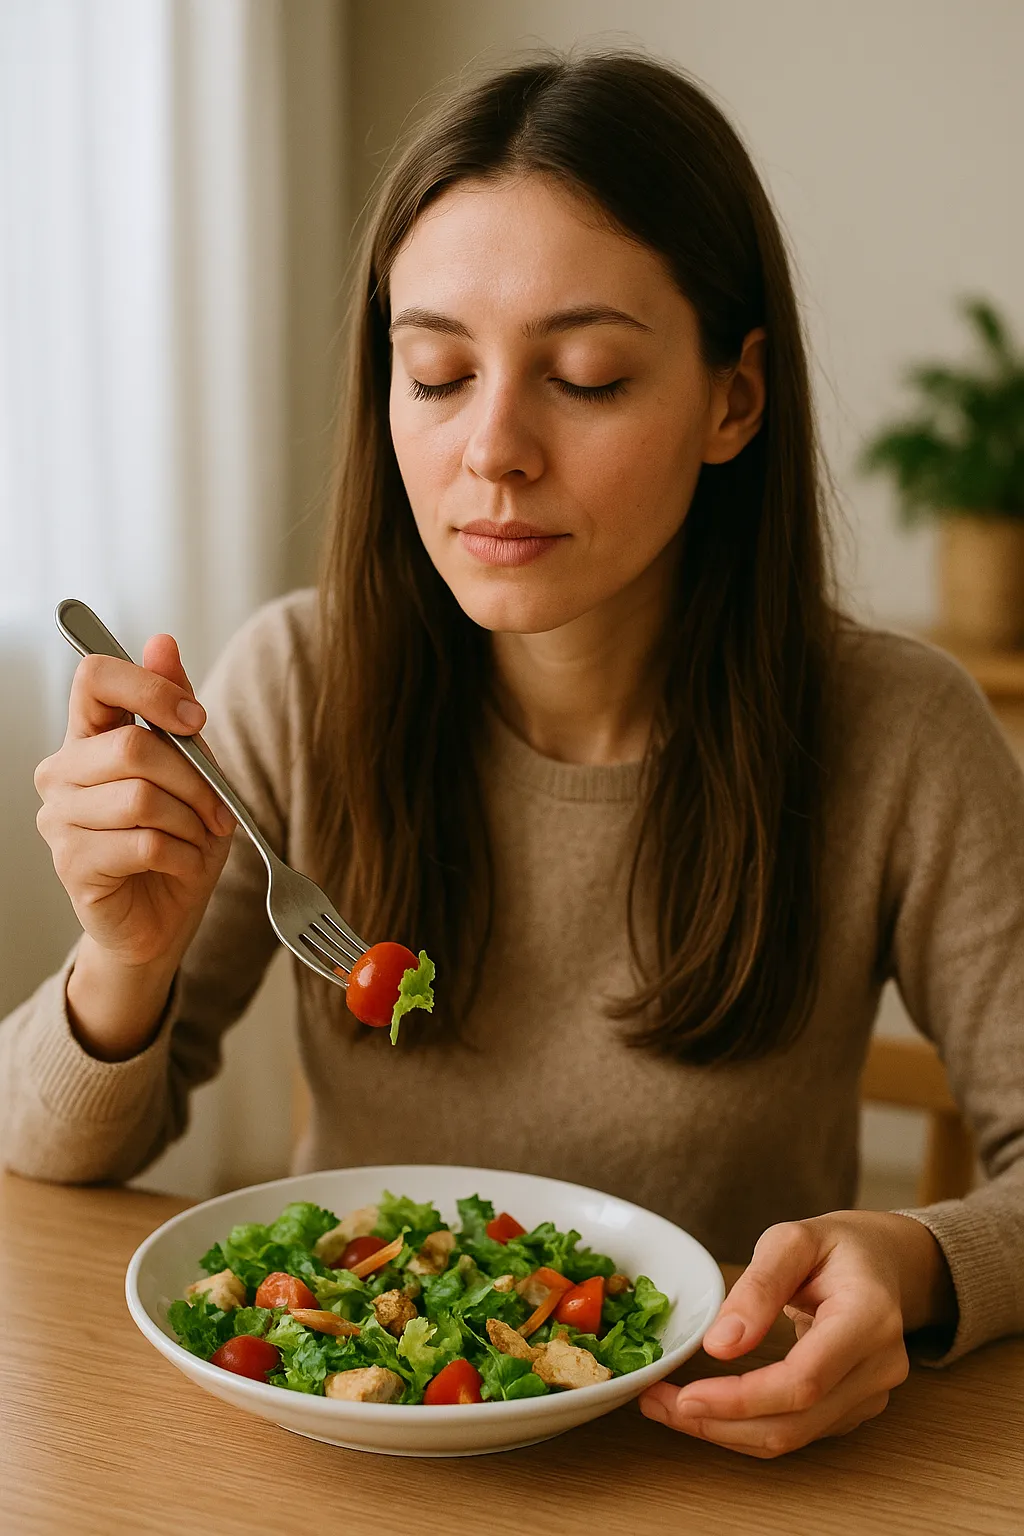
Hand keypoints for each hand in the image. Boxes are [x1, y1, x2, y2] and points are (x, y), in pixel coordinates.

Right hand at [34, 635, 235, 1056]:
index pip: (94, 675)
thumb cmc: (178, 841)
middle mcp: (63, 771)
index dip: (149, 687)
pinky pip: (144, 844)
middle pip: (132, 745)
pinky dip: (182, 855)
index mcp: (89, 735)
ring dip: (191, 822)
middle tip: (219, 810)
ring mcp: (60, 819)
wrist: (164, 920)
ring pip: (141, 797)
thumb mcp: (193, 768)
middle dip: (195, 780)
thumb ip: (175, 708)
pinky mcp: (73, 864)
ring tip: (199, 840)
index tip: (195, 721)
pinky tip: (182, 865)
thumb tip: (163, 642)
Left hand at [639, 1210, 955, 1458]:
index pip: (804, 1380)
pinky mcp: (852, 1409)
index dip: (741, 1398)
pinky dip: (746, 1426)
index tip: (685, 1396)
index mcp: (869, 1317)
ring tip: (668, 1407)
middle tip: (658, 1404)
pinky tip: (708, 1407)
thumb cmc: (836, 1246)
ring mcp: (871, 1395)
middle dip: (719, 1422)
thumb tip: (720, 1345)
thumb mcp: (792, 1240)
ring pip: (792, 1436)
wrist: (883, 1264)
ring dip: (725, 1431)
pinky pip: (796, 1431)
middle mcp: (879, 1367)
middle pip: (795, 1421)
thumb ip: (758, 1287)